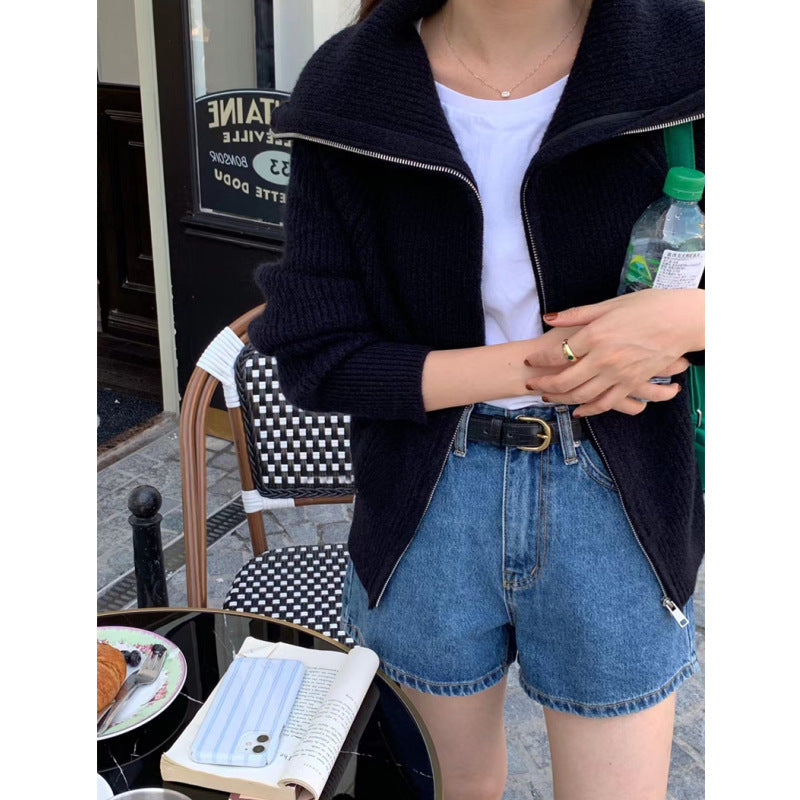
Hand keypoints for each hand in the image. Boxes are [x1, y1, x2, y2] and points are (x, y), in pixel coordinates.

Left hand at [523, 289, 702, 416]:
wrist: (684, 319)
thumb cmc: (649, 306)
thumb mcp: (610, 304)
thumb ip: (577, 314)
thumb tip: (549, 318)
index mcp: (595, 335)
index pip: (556, 353)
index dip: (539, 358)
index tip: (530, 360)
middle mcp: (603, 358)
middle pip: (564, 379)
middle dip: (544, 384)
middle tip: (532, 384)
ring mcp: (618, 374)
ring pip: (581, 395)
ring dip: (561, 398)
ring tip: (548, 397)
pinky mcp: (632, 383)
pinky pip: (607, 403)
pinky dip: (590, 410)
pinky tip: (579, 411)